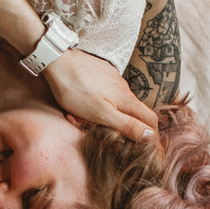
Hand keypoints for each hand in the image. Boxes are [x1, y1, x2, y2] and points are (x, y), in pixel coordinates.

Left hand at [43, 49, 158, 140]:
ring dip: (103, 117)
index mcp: (127, 100)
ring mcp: (113, 79)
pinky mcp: (102, 73)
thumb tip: (151, 136)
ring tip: (79, 119)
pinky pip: (105, 94)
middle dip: (121, 128)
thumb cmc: (76, 91)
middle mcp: (124, 89)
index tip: (143, 146)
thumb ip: (127, 125)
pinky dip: (96, 104)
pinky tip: (79, 106)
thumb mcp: (101, 115)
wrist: (58, 62)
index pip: (151, 120)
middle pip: (133, 114)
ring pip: (117, 104)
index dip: (151, 135)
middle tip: (100, 133)